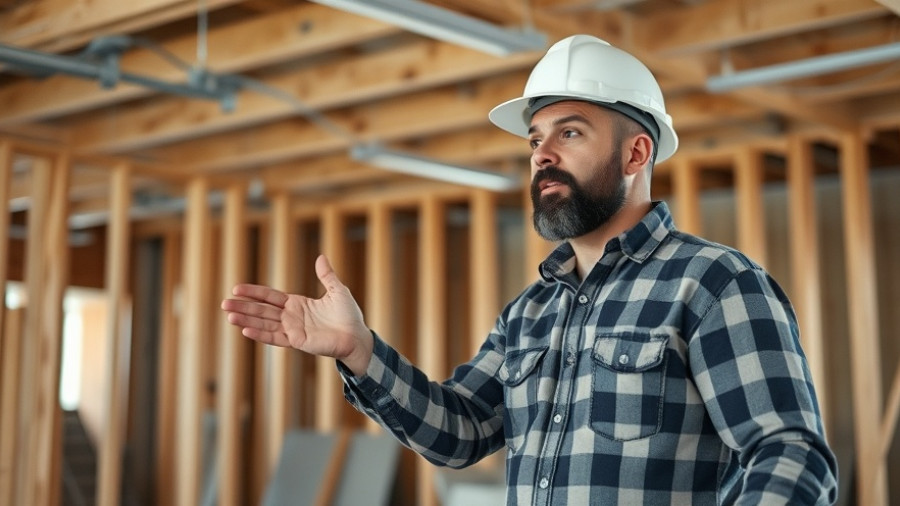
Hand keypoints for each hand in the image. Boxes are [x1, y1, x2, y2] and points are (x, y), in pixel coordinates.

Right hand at [221, 254, 372, 375]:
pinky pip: (275, 337)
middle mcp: (291, 317)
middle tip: (224, 303)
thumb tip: (321, 256)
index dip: (254, 292)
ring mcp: (293, 330)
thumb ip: (326, 275)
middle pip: (262, 310)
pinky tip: (245, 330)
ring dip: (247, 320)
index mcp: (297, 304)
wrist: (357, 336)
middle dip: (243, 307)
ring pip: (264, 324)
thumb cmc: (348, 316)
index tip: (236, 289)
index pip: (270, 296)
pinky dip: (260, 334)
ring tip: (229, 316)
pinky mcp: (297, 341)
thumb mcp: (337, 291)